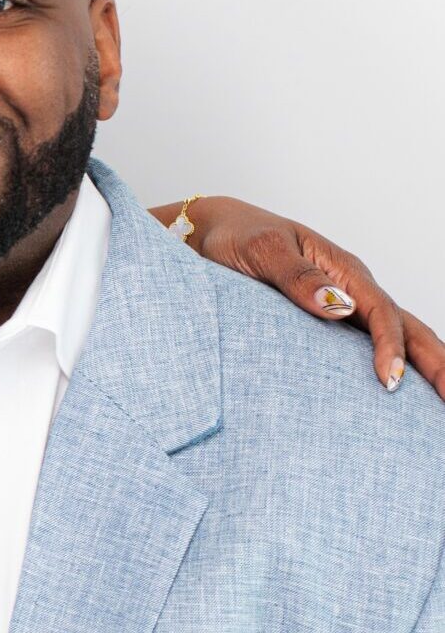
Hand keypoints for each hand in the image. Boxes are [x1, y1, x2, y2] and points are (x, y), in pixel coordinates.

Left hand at [160, 196, 443, 393]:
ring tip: (443, 400)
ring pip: (398, 336)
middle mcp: (352, 286)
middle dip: (437, 362)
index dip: (390, 347)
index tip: (389, 382)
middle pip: (408, 327)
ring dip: (424, 366)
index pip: (381, 312)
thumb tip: (339, 306)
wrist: (210, 231)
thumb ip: (296, 276)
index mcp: (342, 268)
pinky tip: (402, 394)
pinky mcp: (327, 321)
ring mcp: (345, 303)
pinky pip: (368, 344)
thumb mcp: (261, 250)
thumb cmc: (235, 236)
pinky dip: (395, 365)